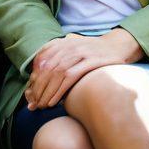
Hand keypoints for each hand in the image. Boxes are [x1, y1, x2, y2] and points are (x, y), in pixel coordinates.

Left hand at [25, 28, 141, 108]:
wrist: (118, 46)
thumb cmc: (94, 53)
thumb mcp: (74, 49)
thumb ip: (59, 57)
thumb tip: (39, 72)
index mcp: (63, 43)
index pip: (41, 60)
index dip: (34, 78)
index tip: (31, 93)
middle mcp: (69, 45)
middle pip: (47, 68)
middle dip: (38, 88)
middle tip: (34, 103)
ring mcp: (81, 52)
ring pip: (56, 73)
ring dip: (47, 92)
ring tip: (42, 105)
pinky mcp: (92, 61)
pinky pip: (70, 76)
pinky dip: (59, 90)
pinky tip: (54, 101)